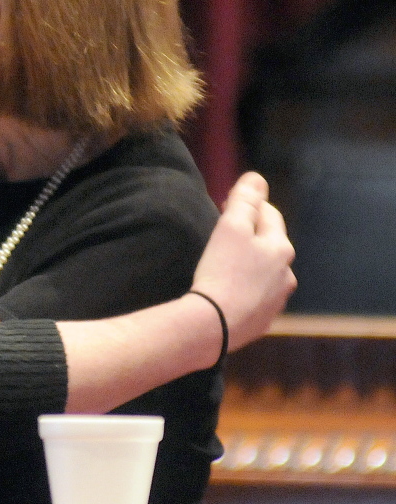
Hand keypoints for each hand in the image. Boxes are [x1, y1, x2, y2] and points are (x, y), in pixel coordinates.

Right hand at [190, 172, 295, 351]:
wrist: (215, 325)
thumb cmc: (222, 270)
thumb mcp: (231, 226)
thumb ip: (245, 200)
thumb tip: (257, 178)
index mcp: (281, 247)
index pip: (268, 213)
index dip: (247, 205)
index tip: (224, 205)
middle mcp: (286, 273)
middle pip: (268, 244)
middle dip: (249, 235)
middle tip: (221, 233)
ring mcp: (276, 299)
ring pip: (264, 272)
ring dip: (249, 264)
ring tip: (223, 265)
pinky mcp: (262, 320)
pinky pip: (255, 296)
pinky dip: (244, 289)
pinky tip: (226, 291)